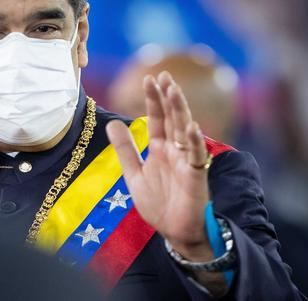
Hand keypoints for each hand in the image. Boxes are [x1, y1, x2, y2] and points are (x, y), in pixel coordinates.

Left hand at [106, 71, 212, 260]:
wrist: (173, 231)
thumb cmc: (158, 203)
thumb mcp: (133, 174)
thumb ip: (125, 149)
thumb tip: (112, 123)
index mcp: (160, 148)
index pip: (157, 118)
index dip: (154, 99)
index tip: (149, 78)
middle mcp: (175, 150)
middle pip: (172, 118)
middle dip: (167, 97)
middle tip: (163, 75)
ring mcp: (186, 161)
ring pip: (184, 130)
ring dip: (180, 110)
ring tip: (174, 91)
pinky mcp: (195, 175)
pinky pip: (195, 155)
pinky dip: (193, 141)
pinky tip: (190, 127)